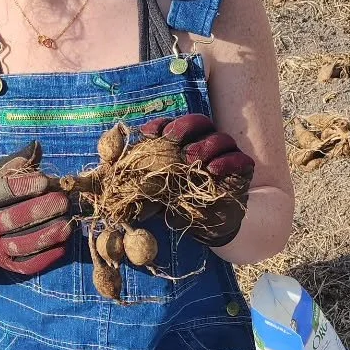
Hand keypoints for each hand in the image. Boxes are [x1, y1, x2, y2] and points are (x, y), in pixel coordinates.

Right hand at [0, 141, 72, 274]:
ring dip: (46, 235)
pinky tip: (63, 245)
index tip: (45, 181)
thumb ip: (15, 163)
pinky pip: (27, 264)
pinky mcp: (6, 265)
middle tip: (63, 201)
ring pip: (21, 244)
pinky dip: (45, 258)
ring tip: (67, 225)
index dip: (23, 186)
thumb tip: (37, 147)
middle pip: (12, 219)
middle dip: (40, 210)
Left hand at [138, 113, 254, 246]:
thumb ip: (133, 176)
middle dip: (186, 127)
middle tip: (174, 141)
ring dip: (206, 146)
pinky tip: (212, 170)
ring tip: (192, 161)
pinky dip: (226, 161)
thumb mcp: (150, 191)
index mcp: (183, 144)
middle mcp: (205, 144)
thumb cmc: (176, 205)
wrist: (203, 227)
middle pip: (200, 123)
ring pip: (221, 138)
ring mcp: (225, 156)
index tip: (150, 133)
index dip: (163, 124)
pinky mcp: (241, 170)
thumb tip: (108, 163)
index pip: (174, 124)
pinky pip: (239, 159)